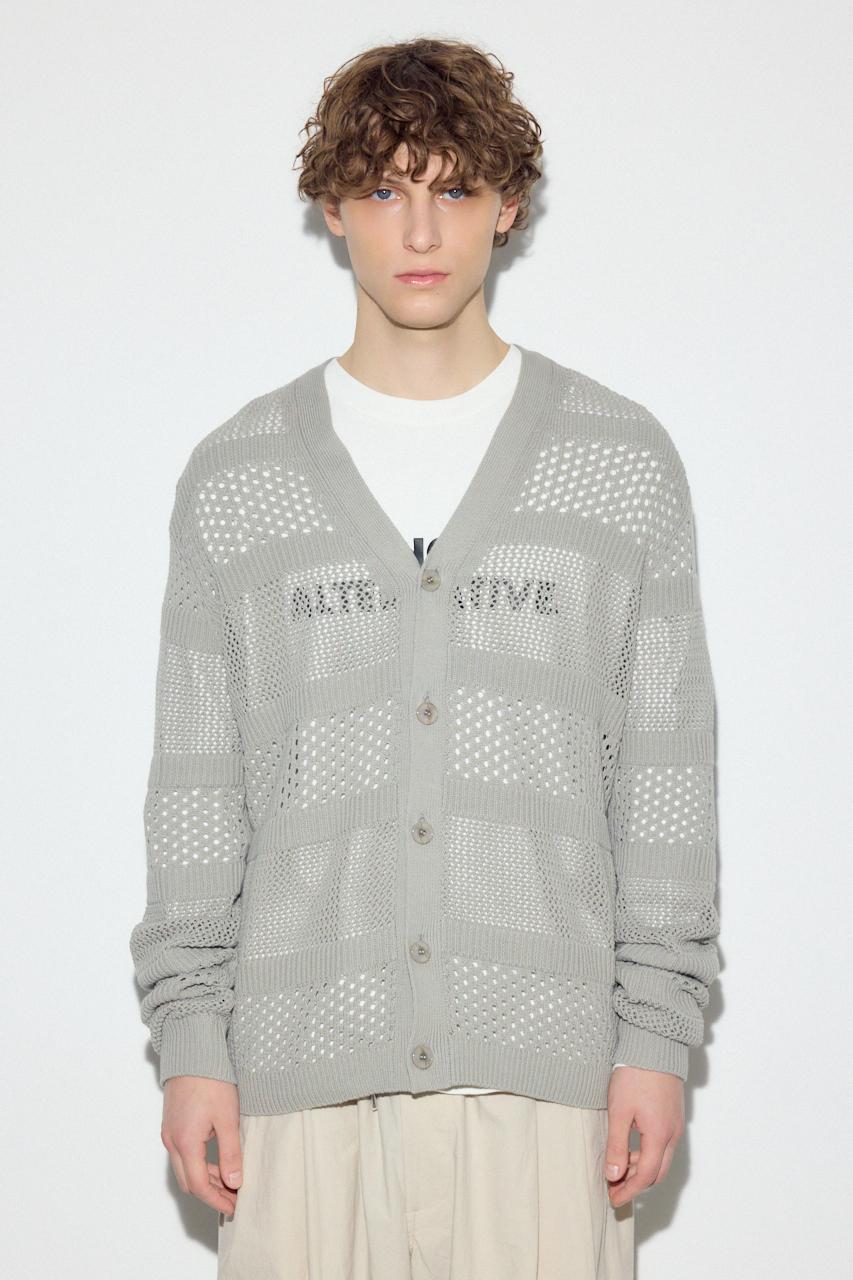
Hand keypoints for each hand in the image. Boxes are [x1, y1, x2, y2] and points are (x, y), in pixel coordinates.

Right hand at [161, 1076, 242, 1214]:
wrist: (192, 1051)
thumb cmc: (210, 1079)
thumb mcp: (227, 1117)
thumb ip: (231, 1152)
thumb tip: (234, 1182)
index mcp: (185, 1142)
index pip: (199, 1185)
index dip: (217, 1200)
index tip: (235, 1207)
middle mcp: (172, 1141)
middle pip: (189, 1181)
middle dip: (211, 1194)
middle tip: (234, 1198)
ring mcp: (170, 1133)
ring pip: (185, 1169)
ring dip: (206, 1179)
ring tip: (230, 1182)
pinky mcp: (172, 1124)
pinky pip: (183, 1154)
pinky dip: (200, 1164)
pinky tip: (218, 1162)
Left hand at [604, 1066, 684, 1205]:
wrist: (653, 1045)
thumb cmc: (634, 1074)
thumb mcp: (619, 1111)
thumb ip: (617, 1146)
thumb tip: (614, 1176)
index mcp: (660, 1135)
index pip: (646, 1176)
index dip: (629, 1191)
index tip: (613, 1198)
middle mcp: (673, 1134)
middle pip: (658, 1172)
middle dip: (636, 1185)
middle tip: (615, 1189)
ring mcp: (675, 1124)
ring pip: (661, 1159)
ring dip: (641, 1169)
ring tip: (618, 1169)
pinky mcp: (673, 1115)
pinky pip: (664, 1145)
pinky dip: (648, 1155)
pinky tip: (630, 1149)